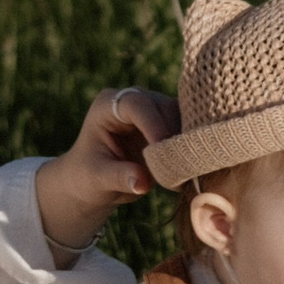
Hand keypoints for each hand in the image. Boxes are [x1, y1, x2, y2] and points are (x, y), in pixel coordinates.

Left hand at [34, 86, 180, 255]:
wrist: (96, 181)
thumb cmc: (88, 176)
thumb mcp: (97, 179)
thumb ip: (119, 177)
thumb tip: (142, 183)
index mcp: (107, 105)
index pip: (134, 105)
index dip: (151, 124)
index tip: (162, 149)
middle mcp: (133, 100)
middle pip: (163, 107)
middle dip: (174, 134)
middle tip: (182, 166)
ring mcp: (154, 109)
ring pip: (183, 116)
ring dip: (188, 141)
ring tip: (189, 170)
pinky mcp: (169, 123)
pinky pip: (190, 129)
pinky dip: (193, 146)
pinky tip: (194, 167)